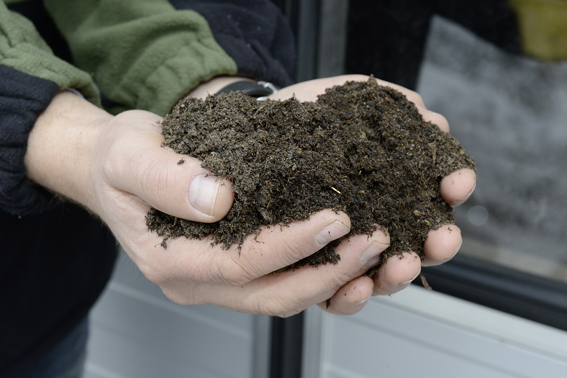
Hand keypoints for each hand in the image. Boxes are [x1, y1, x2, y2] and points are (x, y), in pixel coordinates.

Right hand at [23, 89, 393, 316]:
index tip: (334, 218)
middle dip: (329, 271)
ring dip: (334, 278)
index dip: (291, 245)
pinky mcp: (236, 268)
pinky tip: (350, 249)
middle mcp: (197, 280)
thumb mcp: (128, 154)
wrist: (119, 164)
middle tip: (374, 239)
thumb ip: (164, 177)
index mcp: (170, 259)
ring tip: (376, 249)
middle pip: (273, 293)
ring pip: (284, 295)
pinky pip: (284, 281)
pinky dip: (322, 272)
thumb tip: (217, 198)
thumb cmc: (121, 159)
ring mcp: (218, 280)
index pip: (240, 263)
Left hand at [270, 75, 475, 313]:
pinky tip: (353, 287)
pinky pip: (336, 293)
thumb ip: (398, 111)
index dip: (454, 185)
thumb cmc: (312, 116)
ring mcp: (351, 246)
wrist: (263, 127)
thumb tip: (433, 123)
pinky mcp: (317, 267)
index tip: (456, 182)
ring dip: (398, 274)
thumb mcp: (356, 103)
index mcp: (398, 182)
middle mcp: (382, 219)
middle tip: (440, 239)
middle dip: (438, 242)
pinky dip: (349, 296)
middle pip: (422, 241)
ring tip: (400, 266)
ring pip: (384, 272)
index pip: (437, 188)